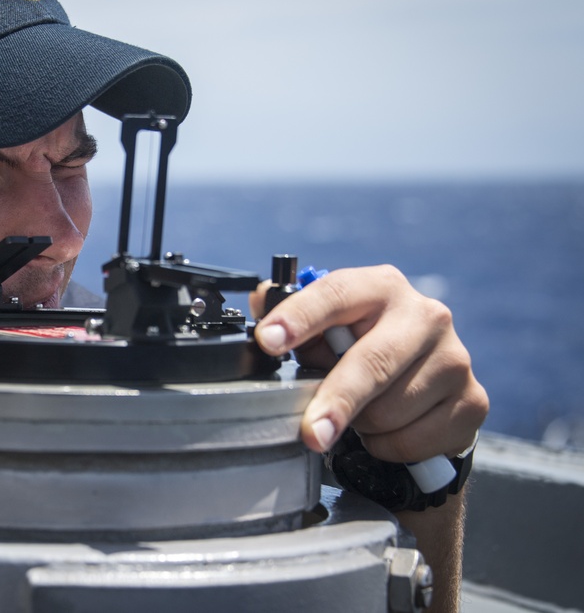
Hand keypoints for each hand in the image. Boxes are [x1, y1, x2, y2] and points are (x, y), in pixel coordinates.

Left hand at [252, 265, 487, 461]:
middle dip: (337, 399)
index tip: (268, 340)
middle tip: (310, 431)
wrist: (427, 390)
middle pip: (373, 362)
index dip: (299, 317)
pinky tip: (390, 428)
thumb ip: (293, 314)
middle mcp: (425, 315)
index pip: (336, 294)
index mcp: (381, 287)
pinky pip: (413, 440)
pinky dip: (388, 446)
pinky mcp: (473, 401)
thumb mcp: (328, 329)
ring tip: (362, 411)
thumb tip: (260, 298)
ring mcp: (455, 358)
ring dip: (363, 425)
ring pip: (390, 410)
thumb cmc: (365, 351)